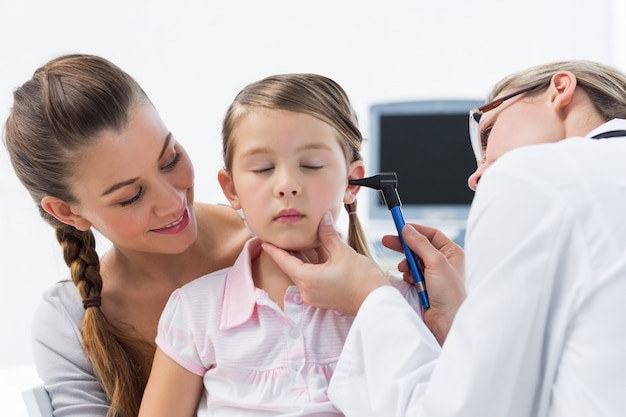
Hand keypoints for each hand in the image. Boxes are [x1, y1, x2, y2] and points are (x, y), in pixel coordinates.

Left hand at [262, 212, 389, 314]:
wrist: (377, 301)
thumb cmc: (362, 280)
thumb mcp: (342, 252)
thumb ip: (328, 235)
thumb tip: (324, 219)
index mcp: (307, 280)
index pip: (284, 262)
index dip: (274, 250)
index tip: (264, 241)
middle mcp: (307, 291)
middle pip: (292, 267)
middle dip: (289, 251)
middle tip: (282, 237)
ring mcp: (315, 296)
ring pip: (303, 273)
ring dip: (302, 258)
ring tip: (300, 241)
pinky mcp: (324, 298)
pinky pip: (312, 279)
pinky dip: (311, 266)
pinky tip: (316, 254)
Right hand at [382, 224, 465, 344]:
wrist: (447, 322)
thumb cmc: (450, 294)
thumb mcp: (436, 262)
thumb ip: (420, 244)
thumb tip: (407, 229)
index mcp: (452, 253)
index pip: (431, 234)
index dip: (414, 230)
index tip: (399, 227)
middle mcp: (444, 262)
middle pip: (419, 246)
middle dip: (404, 245)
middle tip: (386, 241)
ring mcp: (434, 275)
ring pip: (413, 261)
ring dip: (407, 264)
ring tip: (406, 270)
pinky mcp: (425, 286)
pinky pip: (411, 274)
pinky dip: (407, 276)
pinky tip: (409, 281)